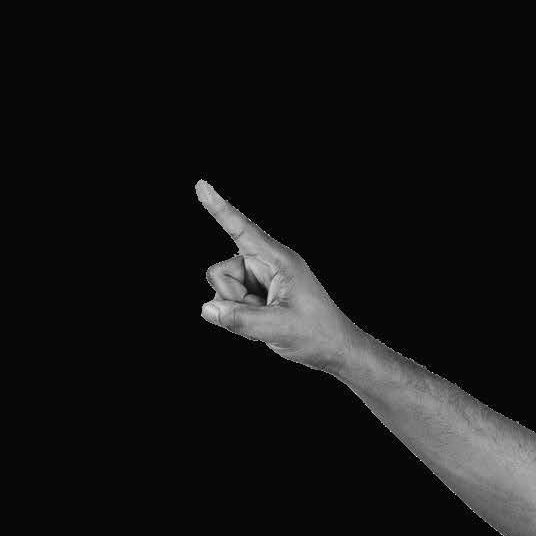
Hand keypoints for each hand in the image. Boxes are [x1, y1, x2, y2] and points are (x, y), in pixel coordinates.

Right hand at [196, 180, 365, 370]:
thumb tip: (207, 309)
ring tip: (267, 321)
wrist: (334, 350)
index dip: (220, 208)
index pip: (242, 230)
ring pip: (221, 290)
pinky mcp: (254, 295)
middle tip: (264, 314)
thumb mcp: (280, 328)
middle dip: (231, 297)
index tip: (201, 185)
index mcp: (279, 261)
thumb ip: (241, 320)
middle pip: (219, 272)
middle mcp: (265, 264)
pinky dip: (239, 319)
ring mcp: (258, 280)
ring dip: (237, 311)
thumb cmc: (317, 333)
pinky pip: (228, 305)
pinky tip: (263, 326)